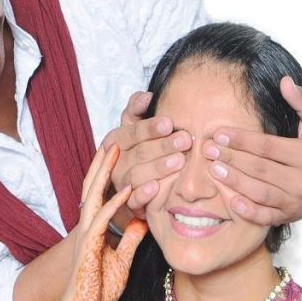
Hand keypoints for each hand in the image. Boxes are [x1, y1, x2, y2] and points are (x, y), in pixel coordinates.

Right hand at [53, 145, 147, 300]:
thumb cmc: (98, 291)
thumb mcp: (122, 261)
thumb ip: (130, 240)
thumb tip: (142, 222)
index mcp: (94, 228)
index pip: (101, 192)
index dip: (110, 171)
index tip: (122, 149)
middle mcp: (87, 226)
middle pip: (93, 185)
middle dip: (104, 161)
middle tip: (117, 135)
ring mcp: (86, 235)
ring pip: (94, 195)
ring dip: (107, 172)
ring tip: (117, 148)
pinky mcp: (88, 247)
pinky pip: (101, 220)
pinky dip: (115, 202)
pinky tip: (128, 189)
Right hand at [100, 91, 193, 219]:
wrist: (135, 185)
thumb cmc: (141, 150)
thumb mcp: (135, 127)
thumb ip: (137, 109)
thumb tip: (147, 96)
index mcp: (116, 141)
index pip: (131, 132)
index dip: (150, 128)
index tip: (170, 123)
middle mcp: (115, 162)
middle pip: (138, 153)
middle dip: (162, 146)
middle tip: (185, 141)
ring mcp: (121, 183)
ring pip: (137, 175)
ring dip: (158, 168)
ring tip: (179, 161)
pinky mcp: (128, 204)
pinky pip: (133, 200)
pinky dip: (144, 194)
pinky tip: (158, 188)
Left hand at [204, 77, 301, 223]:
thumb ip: (301, 101)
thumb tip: (284, 81)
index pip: (268, 146)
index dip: (242, 140)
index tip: (219, 134)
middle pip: (260, 168)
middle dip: (232, 158)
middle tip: (208, 150)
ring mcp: (294, 200)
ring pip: (260, 192)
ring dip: (234, 182)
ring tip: (213, 169)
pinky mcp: (287, 216)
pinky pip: (265, 216)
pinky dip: (248, 211)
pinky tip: (230, 200)